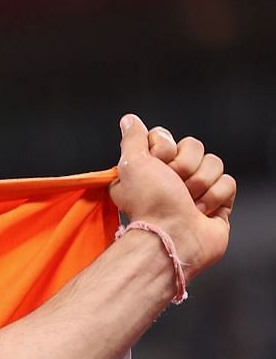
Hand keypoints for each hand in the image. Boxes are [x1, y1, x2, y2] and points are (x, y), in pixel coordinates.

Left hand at [112, 115, 234, 277]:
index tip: (158, 162)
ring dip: (200, 183)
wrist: (173, 237)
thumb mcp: (133, 164)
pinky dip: (216, 196)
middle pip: (195, 148)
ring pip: (214, 163)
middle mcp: (172, 179)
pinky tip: (201, 212)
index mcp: (150, 169)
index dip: (165, 148)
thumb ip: (132, 139)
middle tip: (174, 185)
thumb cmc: (150, 204)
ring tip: (187, 203)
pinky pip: (228, 182)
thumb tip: (129, 121)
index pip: (168, 138)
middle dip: (185, 166)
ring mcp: (197, 191)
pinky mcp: (218, 204)